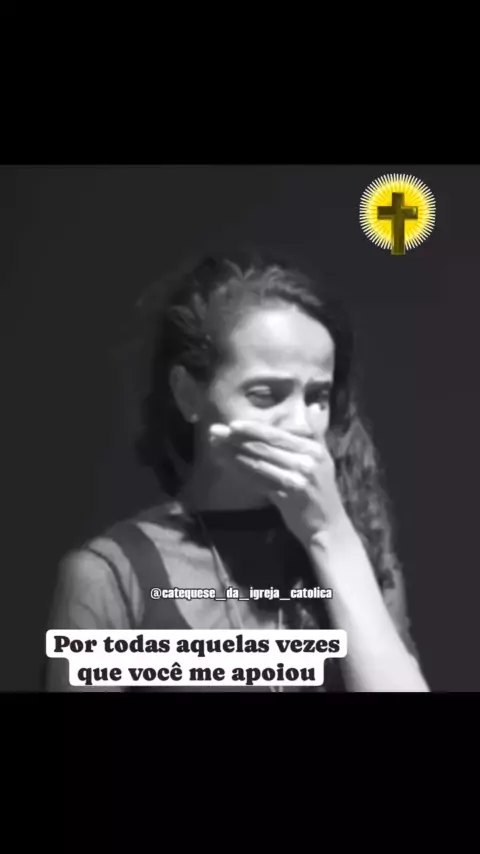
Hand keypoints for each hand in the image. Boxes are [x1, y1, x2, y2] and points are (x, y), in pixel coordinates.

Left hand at [210, 420, 350, 546]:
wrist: (328, 525)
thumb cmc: (322, 490)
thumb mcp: (324, 458)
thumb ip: (315, 433)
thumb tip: (313, 407)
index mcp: (313, 449)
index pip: (278, 435)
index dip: (253, 428)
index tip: (232, 424)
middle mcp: (305, 462)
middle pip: (264, 447)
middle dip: (237, 438)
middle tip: (215, 432)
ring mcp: (296, 480)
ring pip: (258, 464)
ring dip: (233, 454)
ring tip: (215, 447)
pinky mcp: (286, 498)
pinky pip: (258, 482)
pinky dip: (240, 473)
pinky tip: (226, 466)